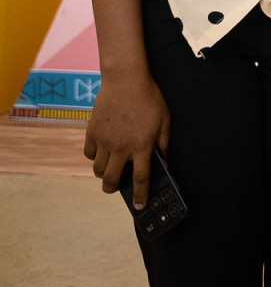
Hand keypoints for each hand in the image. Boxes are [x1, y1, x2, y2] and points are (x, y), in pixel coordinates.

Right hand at [83, 73, 169, 207]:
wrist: (126, 80)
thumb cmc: (150, 99)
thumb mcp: (165, 120)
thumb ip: (163, 142)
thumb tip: (162, 159)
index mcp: (142, 145)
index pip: (141, 178)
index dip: (140, 195)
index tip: (140, 206)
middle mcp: (122, 147)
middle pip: (111, 179)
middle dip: (112, 188)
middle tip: (113, 188)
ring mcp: (105, 141)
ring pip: (98, 169)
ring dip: (102, 173)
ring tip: (109, 168)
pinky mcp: (92, 133)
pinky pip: (89, 154)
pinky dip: (94, 156)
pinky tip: (101, 152)